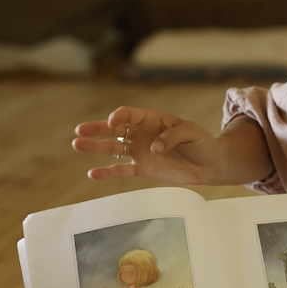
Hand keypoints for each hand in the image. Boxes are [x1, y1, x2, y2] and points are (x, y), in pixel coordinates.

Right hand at [72, 106, 222, 183]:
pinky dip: (107, 172)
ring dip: (95, 147)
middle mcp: (141, 133)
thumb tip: (154, 148)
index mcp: (151, 119)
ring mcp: (139, 151)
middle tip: (80, 130)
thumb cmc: (201, 142)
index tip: (112, 122)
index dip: (118, 116)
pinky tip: (92, 173)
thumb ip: (172, 136)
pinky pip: (121, 170)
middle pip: (114, 129)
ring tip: (77, 145)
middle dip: (97, 129)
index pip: (128, 114)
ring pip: (113, 148)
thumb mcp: (191, 132)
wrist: (209, 164)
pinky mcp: (142, 168)